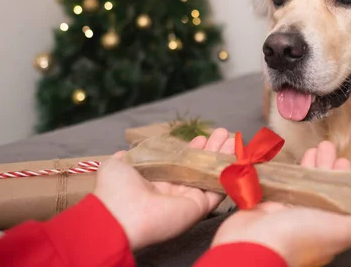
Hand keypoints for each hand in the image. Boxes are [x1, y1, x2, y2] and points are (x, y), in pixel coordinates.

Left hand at [94, 129, 234, 250]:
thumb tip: (124, 152)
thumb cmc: (115, 190)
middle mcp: (173, 191)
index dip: (192, 150)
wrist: (120, 216)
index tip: (202, 137)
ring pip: (210, 176)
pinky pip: (217, 191)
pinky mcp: (198, 208)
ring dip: (223, 158)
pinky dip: (228, 175)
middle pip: (199, 167)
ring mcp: (187, 199)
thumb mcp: (115, 166)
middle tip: (224, 133)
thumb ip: (124, 158)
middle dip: (212, 149)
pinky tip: (235, 158)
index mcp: (156, 182)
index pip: (180, 164)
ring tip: (233, 140)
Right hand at [212, 141, 350, 265]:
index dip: (345, 180)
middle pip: (320, 187)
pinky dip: (285, 170)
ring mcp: (286, 211)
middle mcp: (307, 219)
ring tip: (313, 148)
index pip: (340, 199)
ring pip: (300, 183)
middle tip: (327, 146)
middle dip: (325, 166)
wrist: (251, 246)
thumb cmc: (295, 240)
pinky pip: (279, 183)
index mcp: (327, 226)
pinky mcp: (266, 203)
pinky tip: (287, 158)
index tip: (345, 162)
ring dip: (308, 165)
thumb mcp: (340, 231)